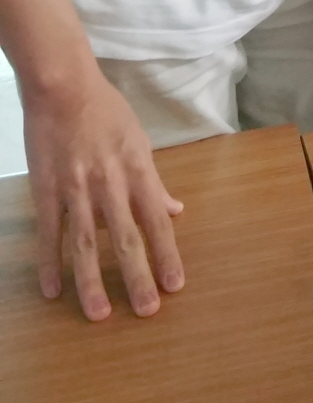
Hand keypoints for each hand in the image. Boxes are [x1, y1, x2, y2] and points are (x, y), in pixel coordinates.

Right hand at [23, 66, 183, 321]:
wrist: (63, 87)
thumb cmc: (106, 111)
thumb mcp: (139, 142)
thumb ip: (155, 182)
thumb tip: (176, 211)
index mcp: (137, 172)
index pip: (156, 221)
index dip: (167, 254)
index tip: (175, 286)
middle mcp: (110, 184)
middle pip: (125, 238)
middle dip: (137, 277)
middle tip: (147, 311)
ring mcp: (76, 189)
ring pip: (85, 243)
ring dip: (92, 281)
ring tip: (99, 314)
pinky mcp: (46, 190)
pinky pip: (49, 232)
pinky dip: (50, 262)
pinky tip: (53, 290)